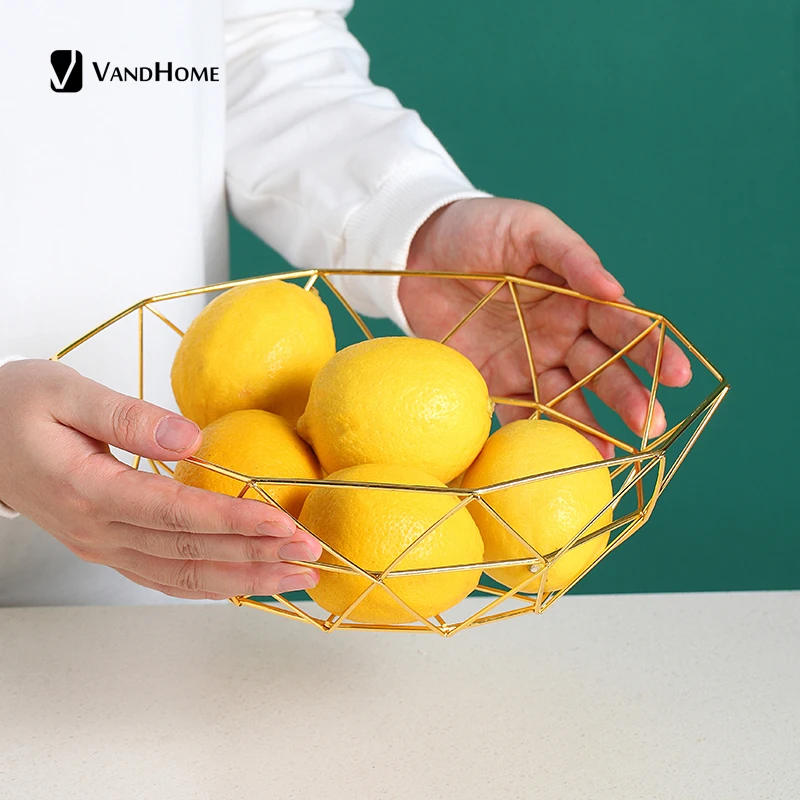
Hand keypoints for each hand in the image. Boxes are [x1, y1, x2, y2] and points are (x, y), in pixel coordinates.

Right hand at [0, 360, 319, 598]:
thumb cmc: (15, 408)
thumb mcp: (64, 392)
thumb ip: (127, 417)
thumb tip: (192, 436)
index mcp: (88, 490)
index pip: (174, 513)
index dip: (231, 520)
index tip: (281, 522)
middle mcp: (98, 530)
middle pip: (189, 552)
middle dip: (255, 556)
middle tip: (310, 555)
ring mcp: (104, 546)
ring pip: (182, 575)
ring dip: (243, 580)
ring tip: (294, 578)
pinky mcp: (110, 547)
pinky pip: (166, 576)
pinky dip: (211, 584)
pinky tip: (246, 583)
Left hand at [401, 198, 691, 456]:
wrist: (415, 250)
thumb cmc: (478, 227)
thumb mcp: (529, 227)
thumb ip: (571, 255)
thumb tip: (614, 288)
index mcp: (577, 297)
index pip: (625, 326)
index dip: (654, 350)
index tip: (678, 375)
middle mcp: (561, 335)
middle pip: (603, 369)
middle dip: (629, 397)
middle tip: (649, 425)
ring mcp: (529, 362)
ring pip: (570, 398)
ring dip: (593, 425)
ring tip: (615, 452)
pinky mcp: (494, 380)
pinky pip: (521, 412)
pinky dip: (540, 434)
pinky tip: (562, 455)